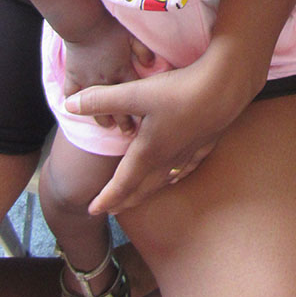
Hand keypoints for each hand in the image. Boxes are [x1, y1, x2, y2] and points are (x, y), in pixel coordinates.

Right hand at [63, 13, 154, 131]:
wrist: (85, 23)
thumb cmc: (111, 28)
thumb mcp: (133, 37)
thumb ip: (144, 51)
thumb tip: (153, 65)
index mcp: (122, 72)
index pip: (133, 98)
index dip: (138, 111)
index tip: (144, 122)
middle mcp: (106, 81)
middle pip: (116, 108)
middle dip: (123, 123)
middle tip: (128, 133)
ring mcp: (88, 81)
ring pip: (94, 107)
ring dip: (102, 118)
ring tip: (108, 125)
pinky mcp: (73, 77)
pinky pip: (71, 94)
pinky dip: (73, 103)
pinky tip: (76, 110)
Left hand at [63, 40, 263, 214]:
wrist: (226, 86)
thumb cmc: (180, 91)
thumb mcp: (135, 93)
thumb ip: (102, 99)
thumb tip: (69, 104)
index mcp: (149, 151)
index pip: (123, 183)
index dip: (107, 198)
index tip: (93, 210)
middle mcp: (169, 158)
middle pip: (143, 187)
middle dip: (125, 199)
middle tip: (111, 209)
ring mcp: (190, 152)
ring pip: (165, 180)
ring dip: (148, 191)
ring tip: (139, 197)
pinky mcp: (206, 142)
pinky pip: (187, 168)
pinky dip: (176, 176)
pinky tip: (176, 176)